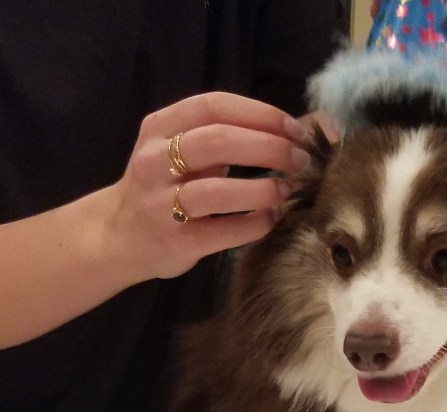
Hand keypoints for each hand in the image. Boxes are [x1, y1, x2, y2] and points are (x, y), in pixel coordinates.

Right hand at [103, 91, 310, 281]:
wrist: (118, 237)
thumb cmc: (161, 189)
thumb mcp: (176, 151)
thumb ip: (218, 138)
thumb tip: (285, 133)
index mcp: (160, 128)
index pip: (214, 107)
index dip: (260, 114)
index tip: (294, 128)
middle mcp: (156, 161)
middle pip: (218, 142)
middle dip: (268, 148)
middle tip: (300, 160)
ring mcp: (162, 203)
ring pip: (216, 191)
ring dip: (261, 189)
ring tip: (286, 191)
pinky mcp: (176, 241)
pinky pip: (222, 231)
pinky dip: (253, 225)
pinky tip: (271, 219)